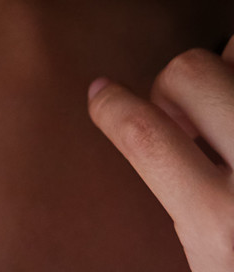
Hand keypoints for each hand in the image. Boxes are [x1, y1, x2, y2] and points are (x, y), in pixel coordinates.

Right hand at [89, 39, 233, 270]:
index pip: (146, 133)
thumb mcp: (215, 258)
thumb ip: (188, 199)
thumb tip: (143, 121)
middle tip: (188, 121)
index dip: (111, 106)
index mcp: (226, 223)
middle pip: (191, 71)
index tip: (103, 95)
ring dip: (229, 71)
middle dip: (176, 89)